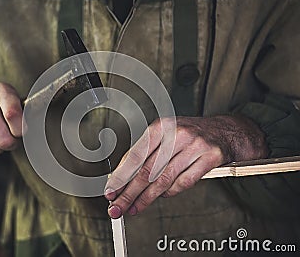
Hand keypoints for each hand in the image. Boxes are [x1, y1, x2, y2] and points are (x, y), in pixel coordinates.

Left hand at [105, 115, 267, 217]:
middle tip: (117, 207)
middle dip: (129, 193)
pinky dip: (170, 193)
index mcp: (161, 127)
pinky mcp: (210, 157)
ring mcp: (195, 145)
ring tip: (134, 208)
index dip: (120, 176)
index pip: (135, 156)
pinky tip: (161, 197)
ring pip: (164, 179)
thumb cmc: (189, 135)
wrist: (225, 130)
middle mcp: (176, 134)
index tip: (110, 191)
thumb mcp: (165, 136)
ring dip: (146, 198)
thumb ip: (145, 154)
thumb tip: (122, 177)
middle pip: (147, 170)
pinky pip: (184, 182)